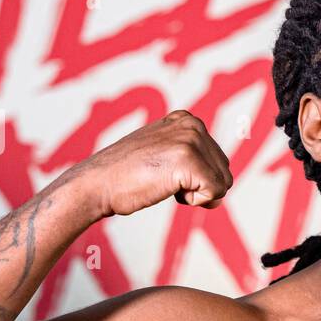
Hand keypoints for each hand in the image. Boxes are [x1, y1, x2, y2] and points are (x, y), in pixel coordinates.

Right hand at [70, 110, 233, 217]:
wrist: (96, 184)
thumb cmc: (126, 177)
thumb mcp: (162, 153)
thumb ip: (192, 158)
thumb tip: (225, 185)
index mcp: (187, 119)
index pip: (218, 161)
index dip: (196, 179)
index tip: (164, 172)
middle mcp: (192, 124)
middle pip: (224, 172)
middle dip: (199, 187)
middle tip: (163, 180)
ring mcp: (191, 140)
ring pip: (223, 184)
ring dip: (196, 195)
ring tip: (164, 183)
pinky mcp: (189, 160)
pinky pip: (215, 193)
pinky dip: (194, 201)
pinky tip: (169, 191)